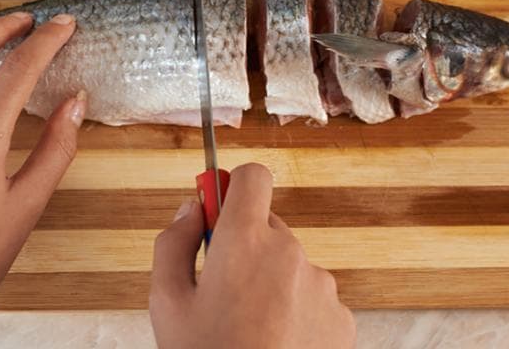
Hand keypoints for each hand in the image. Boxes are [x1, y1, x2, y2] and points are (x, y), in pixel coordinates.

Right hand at [149, 164, 354, 348]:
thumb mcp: (166, 303)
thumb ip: (173, 242)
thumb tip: (190, 209)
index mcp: (246, 242)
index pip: (253, 177)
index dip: (233, 188)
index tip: (218, 209)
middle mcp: (290, 254)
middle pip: (268, 227)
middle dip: (245, 247)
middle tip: (221, 291)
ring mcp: (322, 287)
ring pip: (290, 266)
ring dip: (271, 284)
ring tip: (248, 331)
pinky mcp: (342, 319)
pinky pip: (313, 300)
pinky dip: (295, 314)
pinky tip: (275, 345)